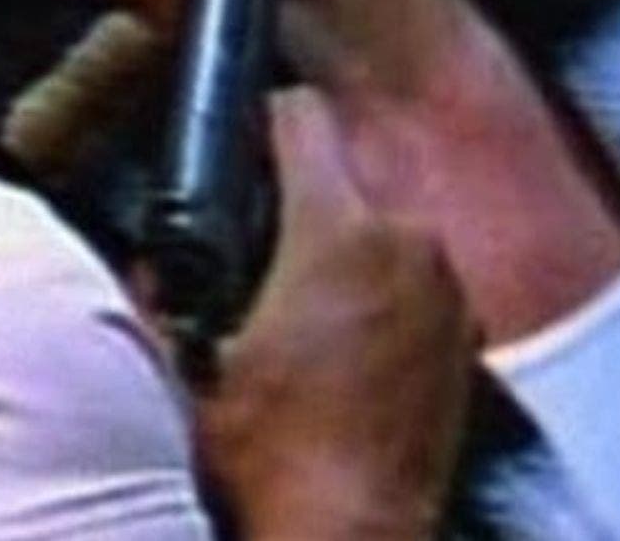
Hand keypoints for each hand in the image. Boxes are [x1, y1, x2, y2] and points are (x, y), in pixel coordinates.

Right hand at [198, 88, 475, 540]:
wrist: (352, 528)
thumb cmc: (277, 459)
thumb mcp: (191, 364)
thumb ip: (162, 292)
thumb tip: (152, 264)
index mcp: (340, 231)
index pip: (303, 119)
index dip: (264, 122)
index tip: (248, 137)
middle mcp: (409, 245)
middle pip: (348, 177)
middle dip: (303, 201)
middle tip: (259, 243)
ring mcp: (448, 289)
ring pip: (388, 231)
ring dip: (348, 251)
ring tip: (301, 306)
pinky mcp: (466, 332)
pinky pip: (420, 283)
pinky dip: (386, 296)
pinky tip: (345, 344)